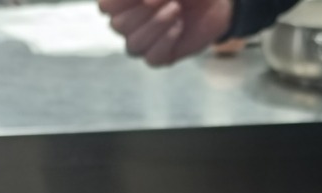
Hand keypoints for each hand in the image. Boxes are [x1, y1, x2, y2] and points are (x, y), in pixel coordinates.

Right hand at [98, 0, 234, 65]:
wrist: (216, 1)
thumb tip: (147, 2)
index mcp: (124, 2)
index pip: (106, 6)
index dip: (121, 0)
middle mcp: (130, 23)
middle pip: (118, 26)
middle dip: (144, 9)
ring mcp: (145, 42)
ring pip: (133, 45)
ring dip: (156, 24)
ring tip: (177, 9)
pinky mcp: (162, 56)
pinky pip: (152, 58)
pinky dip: (166, 41)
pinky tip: (179, 27)